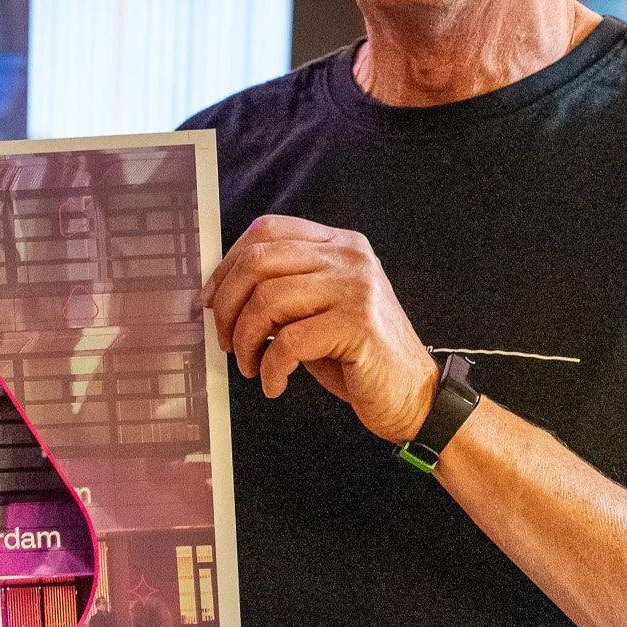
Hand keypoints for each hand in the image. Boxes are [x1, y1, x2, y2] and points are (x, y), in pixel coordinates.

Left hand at [203, 214, 435, 441]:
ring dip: (245, 341)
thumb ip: (283, 290)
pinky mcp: (358, 325)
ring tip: (249, 366)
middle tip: (224, 340)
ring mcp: (356, 288)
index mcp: (338, 244)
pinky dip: (271, 368)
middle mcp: (349, 257)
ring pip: (268, 300)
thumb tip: (222, 294)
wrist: (414, 396)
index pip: (267, 230)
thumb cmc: (357, 357)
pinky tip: (274, 383)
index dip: (228, 264)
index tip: (211, 299)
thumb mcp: (318, 311)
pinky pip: (288, 341)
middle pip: (259, 261)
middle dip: (227, 305)